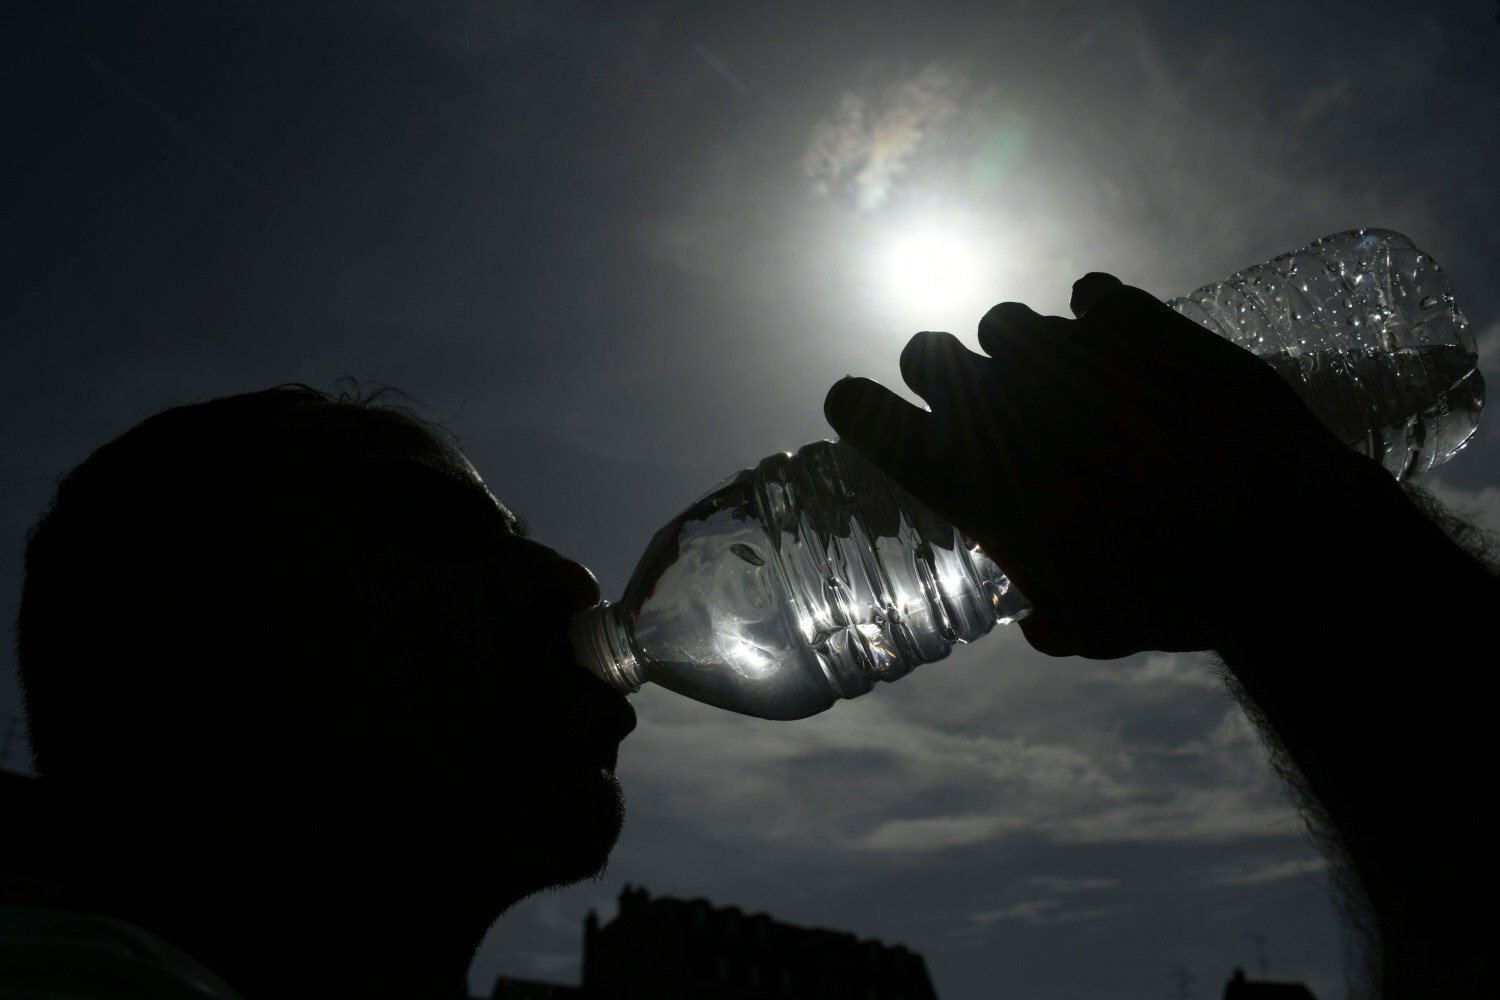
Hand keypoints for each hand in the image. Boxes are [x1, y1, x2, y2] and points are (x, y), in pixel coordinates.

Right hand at [824, 273, 1363, 657]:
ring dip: (1020, 347)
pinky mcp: (1132, 318)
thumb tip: (1037, 618)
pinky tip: (1122, 346)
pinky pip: (1090, 296)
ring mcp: (1062, 349)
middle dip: (939, 368)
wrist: (1277, 535)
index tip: (860, 404)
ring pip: (1006, 320)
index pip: (865, 414)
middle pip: (925, 350)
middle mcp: (996, 400)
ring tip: (1065, 379)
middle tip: (975, 394)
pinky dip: (1098, 316)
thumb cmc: (1168, 595)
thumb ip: (1049, 616)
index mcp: (965, 475)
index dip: (857, 406)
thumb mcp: (1094, 628)